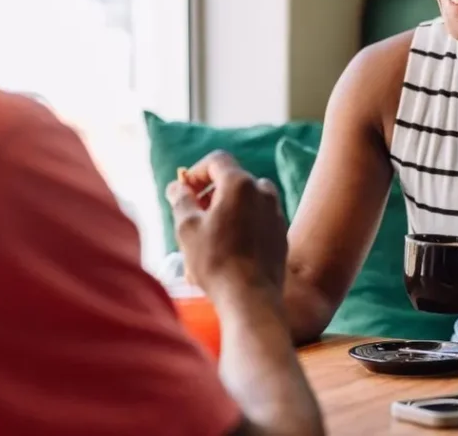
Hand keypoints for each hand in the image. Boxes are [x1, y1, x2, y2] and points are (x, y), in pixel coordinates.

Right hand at [167, 151, 286, 297]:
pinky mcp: (281, 232)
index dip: (196, 171)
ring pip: (248, 197)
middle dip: (211, 190)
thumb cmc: (215, 260)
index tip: (185, 189)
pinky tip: (230, 244)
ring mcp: (276, 211)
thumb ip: (181, 200)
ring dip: (228, 205)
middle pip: (234, 178)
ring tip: (211, 228)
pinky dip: (243, 220)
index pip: (217, 160)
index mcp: (240, 184)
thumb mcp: (187, 228)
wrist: (251, 297)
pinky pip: (259, 216)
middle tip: (194, 211)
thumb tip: (176, 187)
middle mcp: (263, 192)